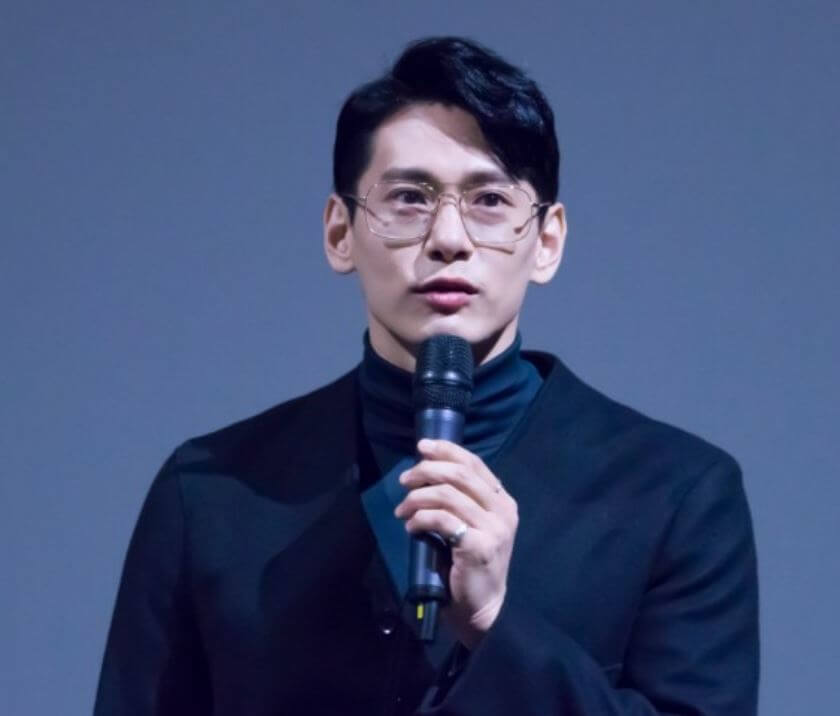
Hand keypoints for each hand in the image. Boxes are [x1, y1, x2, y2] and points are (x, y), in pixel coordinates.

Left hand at [394, 438, 518, 648]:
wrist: (483, 606)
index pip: (474, 463)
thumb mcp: (473, 524)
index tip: (422, 447)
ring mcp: (493, 528)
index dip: (446, 450)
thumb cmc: (472, 564)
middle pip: (459, 474)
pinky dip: (420, 519)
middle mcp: (503, 510)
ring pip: (447, 495)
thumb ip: (461, 499)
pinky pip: (441, 519)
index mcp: (503, 500)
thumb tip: (426, 471)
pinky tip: (411, 527)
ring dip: (417, 498)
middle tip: (404, 480)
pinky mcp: (478, 546)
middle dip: (426, 471)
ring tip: (402, 510)